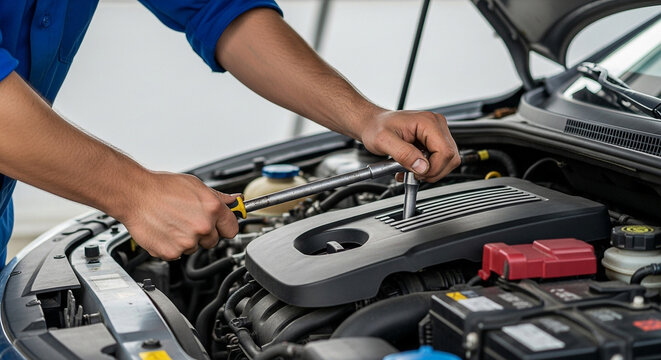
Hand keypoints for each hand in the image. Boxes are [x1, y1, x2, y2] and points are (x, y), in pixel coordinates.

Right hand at [115, 172, 239, 259]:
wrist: (135, 194)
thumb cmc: (162, 187)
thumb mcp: (196, 185)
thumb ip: (218, 197)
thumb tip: (235, 200)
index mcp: (212, 209)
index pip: (232, 228)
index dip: (225, 226)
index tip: (220, 225)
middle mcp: (203, 226)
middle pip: (214, 240)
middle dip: (204, 233)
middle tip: (188, 220)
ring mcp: (187, 242)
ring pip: (195, 248)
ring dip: (187, 239)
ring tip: (173, 222)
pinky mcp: (172, 252)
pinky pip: (178, 254)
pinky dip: (172, 245)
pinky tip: (165, 230)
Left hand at [359, 110, 459, 181]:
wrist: (373, 124)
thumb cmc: (376, 127)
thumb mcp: (384, 141)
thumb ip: (404, 154)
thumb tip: (422, 167)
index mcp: (428, 122)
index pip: (445, 152)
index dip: (434, 168)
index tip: (417, 174)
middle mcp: (437, 125)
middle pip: (451, 158)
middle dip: (433, 171)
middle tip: (414, 174)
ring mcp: (437, 132)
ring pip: (448, 161)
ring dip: (430, 171)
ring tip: (411, 170)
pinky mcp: (434, 140)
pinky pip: (440, 159)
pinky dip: (428, 168)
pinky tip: (413, 167)